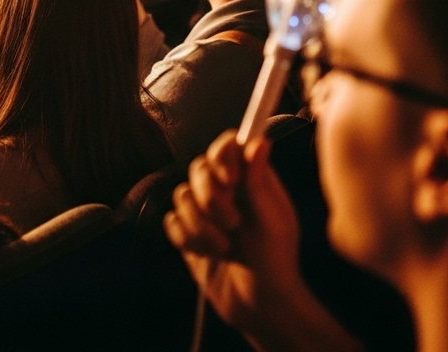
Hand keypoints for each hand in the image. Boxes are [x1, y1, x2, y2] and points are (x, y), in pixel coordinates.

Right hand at [165, 132, 354, 351]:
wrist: (259, 306)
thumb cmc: (276, 262)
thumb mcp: (273, 222)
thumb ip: (260, 181)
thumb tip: (261, 140)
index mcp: (250, 179)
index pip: (228, 145)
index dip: (222, 155)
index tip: (230, 178)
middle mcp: (225, 188)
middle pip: (199, 168)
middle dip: (212, 199)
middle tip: (234, 223)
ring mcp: (204, 210)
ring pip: (181, 195)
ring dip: (201, 225)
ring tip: (224, 247)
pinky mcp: (188, 232)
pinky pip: (171, 221)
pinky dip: (187, 239)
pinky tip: (208, 254)